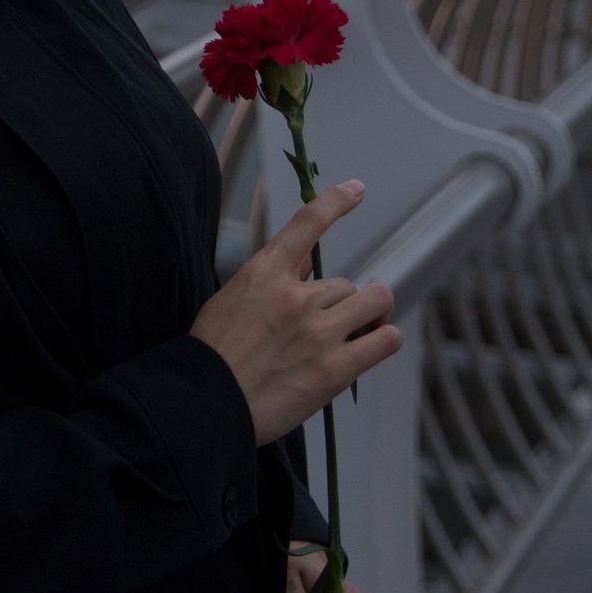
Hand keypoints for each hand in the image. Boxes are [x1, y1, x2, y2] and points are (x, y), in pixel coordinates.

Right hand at [189, 181, 400, 444]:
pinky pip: (384, 339)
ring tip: (359, 331)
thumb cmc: (212, 356)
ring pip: (374, 301)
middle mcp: (296, 297)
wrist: (206, 403)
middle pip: (346, 283)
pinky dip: (383, 338)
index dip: (336, 202)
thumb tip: (304, 260)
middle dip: (340, 305)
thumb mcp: (231, 301)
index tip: (356, 189)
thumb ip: (272, 279)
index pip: (307, 224)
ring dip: (370, 316)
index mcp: (264, 274)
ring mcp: (319, 332)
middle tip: (325, 330)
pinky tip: (371, 344)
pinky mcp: (336, 368)